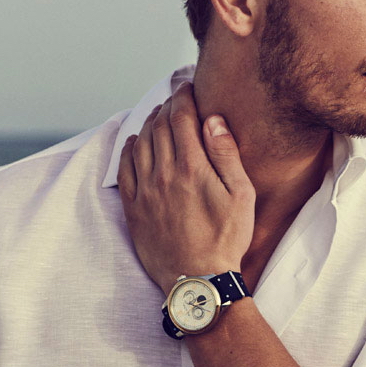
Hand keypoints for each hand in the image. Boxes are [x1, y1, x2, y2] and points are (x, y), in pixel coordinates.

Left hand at [117, 82, 255, 294]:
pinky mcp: (134, 208)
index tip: (187, 86)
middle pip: (159, 125)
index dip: (183, 96)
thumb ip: (226, 155)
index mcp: (191, 167)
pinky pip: (124, 169)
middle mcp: (163, 174)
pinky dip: (128, 148)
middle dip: (167, 105)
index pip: (181, 117)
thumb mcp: (241, 196)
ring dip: (149, 123)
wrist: (198, 280)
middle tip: (176, 98)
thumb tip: (212, 120)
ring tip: (159, 115)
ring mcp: (145, 191)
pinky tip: (136, 141)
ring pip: (141, 143)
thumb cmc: (226, 240)